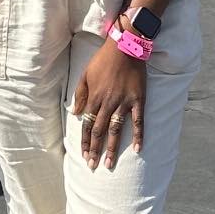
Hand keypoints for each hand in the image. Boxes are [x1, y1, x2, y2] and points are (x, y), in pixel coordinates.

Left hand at [72, 38, 146, 168]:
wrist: (125, 47)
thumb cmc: (103, 60)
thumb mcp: (85, 74)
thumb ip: (80, 95)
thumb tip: (76, 113)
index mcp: (94, 98)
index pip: (88, 125)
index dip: (86, 142)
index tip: (84, 155)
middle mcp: (107, 103)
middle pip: (100, 131)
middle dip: (96, 150)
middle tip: (93, 166)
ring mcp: (123, 103)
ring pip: (116, 130)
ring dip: (112, 148)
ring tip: (109, 163)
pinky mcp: (138, 100)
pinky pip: (138, 121)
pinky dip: (138, 135)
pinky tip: (137, 149)